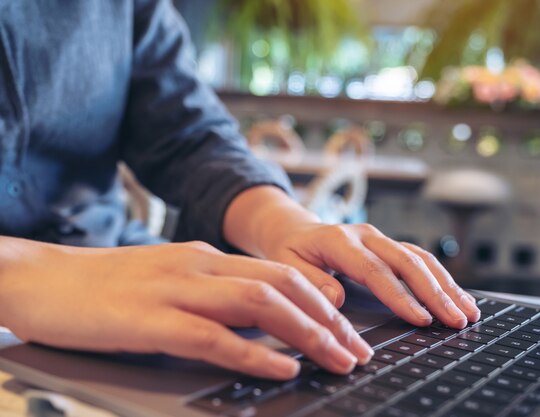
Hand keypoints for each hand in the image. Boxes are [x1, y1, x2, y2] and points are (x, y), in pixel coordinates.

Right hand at [0, 238, 372, 378]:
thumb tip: (254, 320)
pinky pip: (214, 336)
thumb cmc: (104, 286)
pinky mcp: (150, 320)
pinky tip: (283, 368)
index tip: (347, 327)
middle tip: (358, 350)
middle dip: (328, 319)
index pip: (279, 272)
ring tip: (338, 360)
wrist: (41, 278)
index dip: (321, 300)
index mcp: (205, 258)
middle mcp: (199, 267)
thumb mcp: (167, 280)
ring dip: (307, 333)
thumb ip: (209, 294)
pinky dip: (254, 352)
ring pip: (259, 303)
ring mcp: (176, 290)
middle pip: (282, 285)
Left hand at [225, 186, 480, 329]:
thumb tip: (336, 298)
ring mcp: (381, 239)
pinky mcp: (389, 246)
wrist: (293, 230)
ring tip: (468, 313)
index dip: (399, 296)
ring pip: (420, 259)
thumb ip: (310, 282)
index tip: (420, 319)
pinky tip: (459, 297)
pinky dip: (442, 279)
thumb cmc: (290, 252)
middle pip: (407, 262)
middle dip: (435, 293)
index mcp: (339, 240)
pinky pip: (420, 260)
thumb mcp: (287, 266)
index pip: (375, 270)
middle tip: (456, 320)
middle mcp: (366, 235)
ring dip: (447, 286)